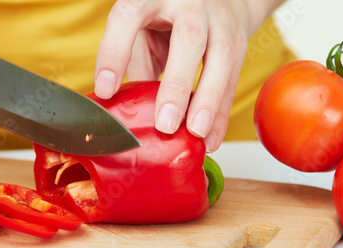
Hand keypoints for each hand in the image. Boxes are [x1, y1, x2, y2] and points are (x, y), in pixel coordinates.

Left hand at [94, 0, 282, 151]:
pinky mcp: (238, 41)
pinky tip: (210, 139)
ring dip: (208, 101)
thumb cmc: (167, 18)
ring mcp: (218, 20)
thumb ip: (134, 65)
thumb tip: (124, 113)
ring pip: (220, 58)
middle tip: (166, 124)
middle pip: (188, 40)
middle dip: (177, 85)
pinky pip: (232, 79)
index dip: (114, 54)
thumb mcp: (142, 29)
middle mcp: (189, 4)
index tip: (104, 90)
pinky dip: (221, 113)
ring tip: (196, 133)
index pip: (128, 18)